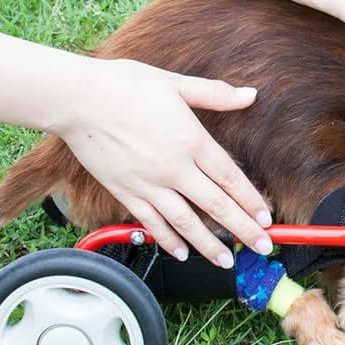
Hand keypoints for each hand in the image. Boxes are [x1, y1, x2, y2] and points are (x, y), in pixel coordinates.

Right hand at [47, 58, 273, 267]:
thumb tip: (249, 94)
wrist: (78, 100)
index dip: (251, 202)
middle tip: (262, 248)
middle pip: (216, 206)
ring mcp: (149, 184)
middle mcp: (174, 168)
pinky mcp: (126, 192)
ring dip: (208, 245)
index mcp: (191, 140)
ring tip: (225, 261)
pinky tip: (180, 252)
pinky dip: (168, 240)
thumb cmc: (124, 85)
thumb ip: (214, 94)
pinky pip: (152, 223)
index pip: (231, 178)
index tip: (266, 219)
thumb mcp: (175, 84)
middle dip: (243, 230)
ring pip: (186, 223)